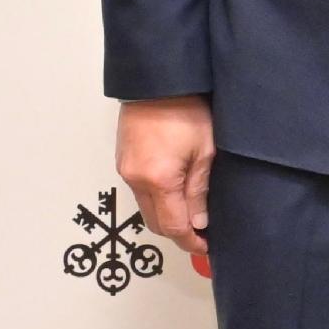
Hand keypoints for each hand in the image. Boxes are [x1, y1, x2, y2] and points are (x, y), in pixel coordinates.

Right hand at [117, 96, 216, 274]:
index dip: (190, 242)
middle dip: (178, 233)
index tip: (205, 247)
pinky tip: (175, 194)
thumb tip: (198, 222)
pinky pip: (139, 192)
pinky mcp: (123, 161)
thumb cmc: (185, 108)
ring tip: (192, 213)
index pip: (173, 226)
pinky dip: (156, 200)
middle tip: (202, 234)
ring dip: (166, 216)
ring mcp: (126, 170)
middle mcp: (136, 178)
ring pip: (146, 209)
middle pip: (156, 223)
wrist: (159, 81)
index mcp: (158, 179)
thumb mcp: (205, 152)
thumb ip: (199, 191)